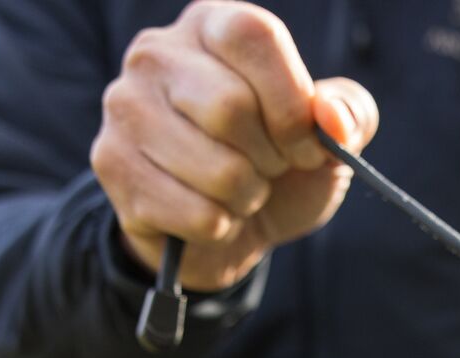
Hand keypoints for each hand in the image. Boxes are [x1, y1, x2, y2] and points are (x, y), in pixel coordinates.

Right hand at [90, 0, 379, 291]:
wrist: (227, 229)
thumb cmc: (279, 168)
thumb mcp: (328, 139)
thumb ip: (348, 115)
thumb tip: (331, 118)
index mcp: (213, 25)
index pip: (253, 37)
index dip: (291, 102)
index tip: (307, 144)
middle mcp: (157, 53)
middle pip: (230, 107)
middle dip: (271, 158)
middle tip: (270, 169)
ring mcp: (125, 106)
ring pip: (216, 169)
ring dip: (247, 197)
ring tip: (240, 191)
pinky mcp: (111, 162)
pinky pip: (194, 212)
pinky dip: (221, 227)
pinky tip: (210, 214)